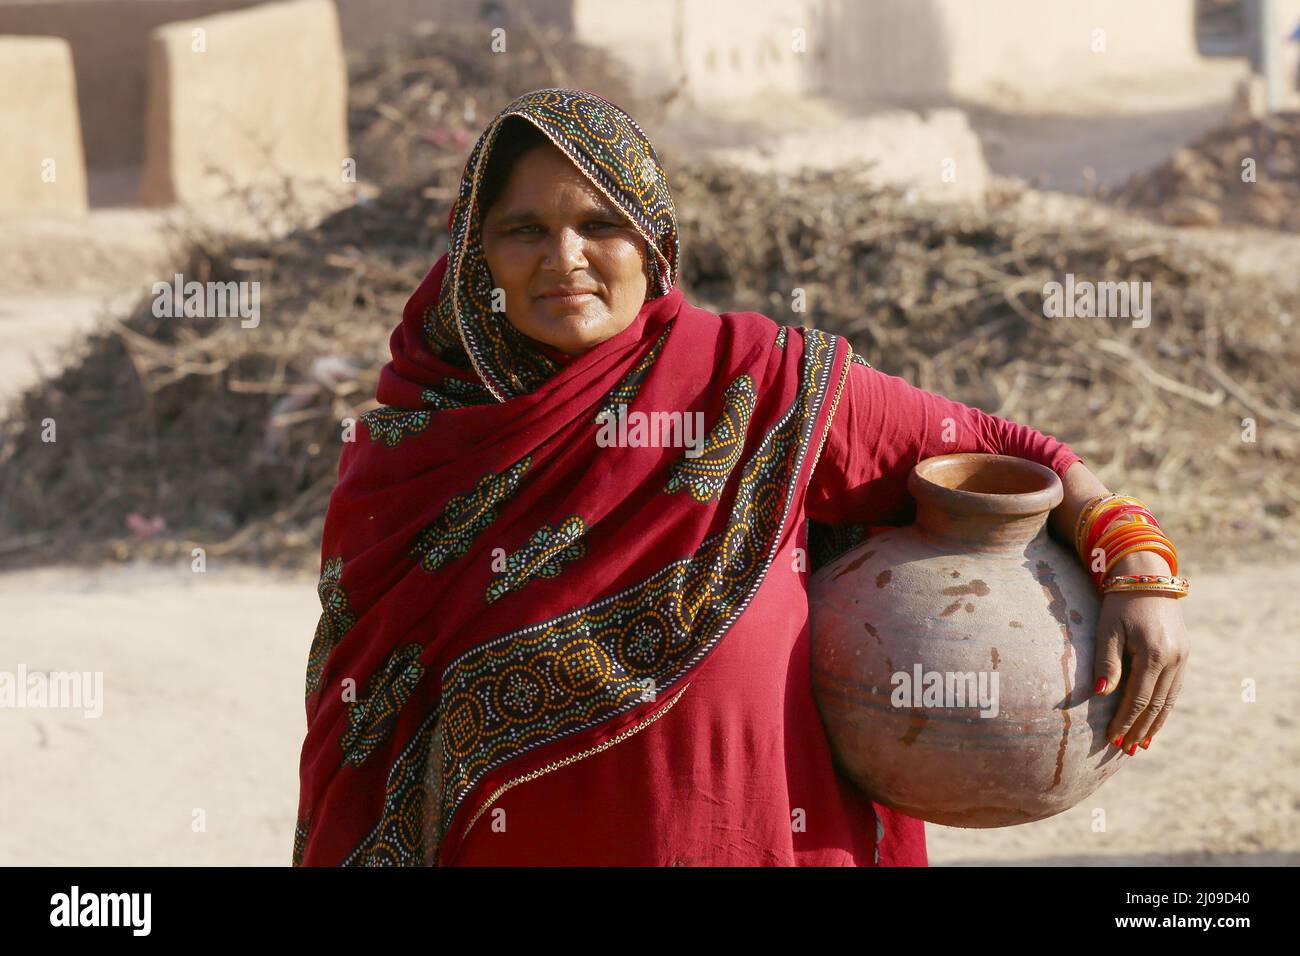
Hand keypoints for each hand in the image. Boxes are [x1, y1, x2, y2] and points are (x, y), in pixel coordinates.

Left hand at [1092, 554, 1189, 753]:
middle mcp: (1174, 658)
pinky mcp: (1185, 653)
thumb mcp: (1107, 629)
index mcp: (1153, 653)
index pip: (1138, 698)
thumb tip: (1100, 695)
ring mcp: (1183, 656)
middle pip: (1156, 704)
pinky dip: (1165, 707)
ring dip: (1155, 723)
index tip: (1112, 739)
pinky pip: (1175, 688)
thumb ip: (1106, 663)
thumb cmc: (1119, 602)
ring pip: (1169, 700)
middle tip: (1126, 750)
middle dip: (1140, 728)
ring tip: (1141, 743)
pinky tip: (1155, 721)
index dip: (1125, 721)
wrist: (1147, 578)